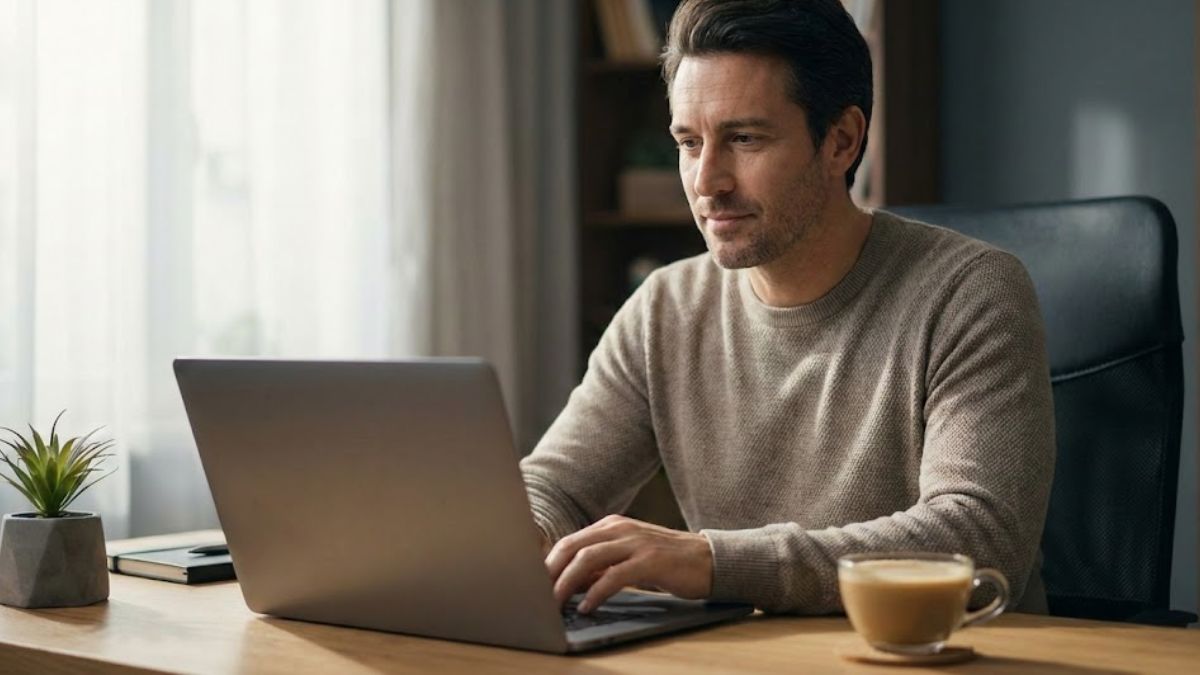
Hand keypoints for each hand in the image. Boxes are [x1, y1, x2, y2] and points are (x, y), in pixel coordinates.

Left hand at [545, 514, 712, 613]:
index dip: (547, 563)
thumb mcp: (628, 558)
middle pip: (572, 546)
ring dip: (566, 583)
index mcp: (612, 526)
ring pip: (588, 559)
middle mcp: (620, 529)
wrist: (709, 560)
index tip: (534, 585)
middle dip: (550, 572)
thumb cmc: (667, 563)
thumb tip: (568, 584)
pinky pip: (614, 576)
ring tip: (555, 604)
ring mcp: (635, 542)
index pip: (569, 541)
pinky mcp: (650, 560)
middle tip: (536, 596)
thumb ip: (601, 566)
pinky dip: (596, 592)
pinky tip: (588, 607)